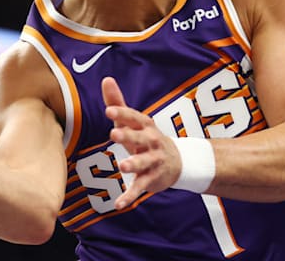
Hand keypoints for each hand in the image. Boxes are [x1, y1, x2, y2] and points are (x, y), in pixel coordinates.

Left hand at [102, 77, 181, 209]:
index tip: (109, 110)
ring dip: (133, 164)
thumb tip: (106, 79)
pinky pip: (140, 188)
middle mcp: (151, 142)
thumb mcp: (134, 121)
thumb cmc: (146, 137)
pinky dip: (130, 197)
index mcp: (145, 126)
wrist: (178, 161)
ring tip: (122, 166)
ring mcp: (152, 161)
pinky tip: (118, 205)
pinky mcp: (151, 180)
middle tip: (113, 134)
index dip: (122, 114)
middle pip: (139, 138)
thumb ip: (118, 102)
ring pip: (143, 163)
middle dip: (128, 136)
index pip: (134, 118)